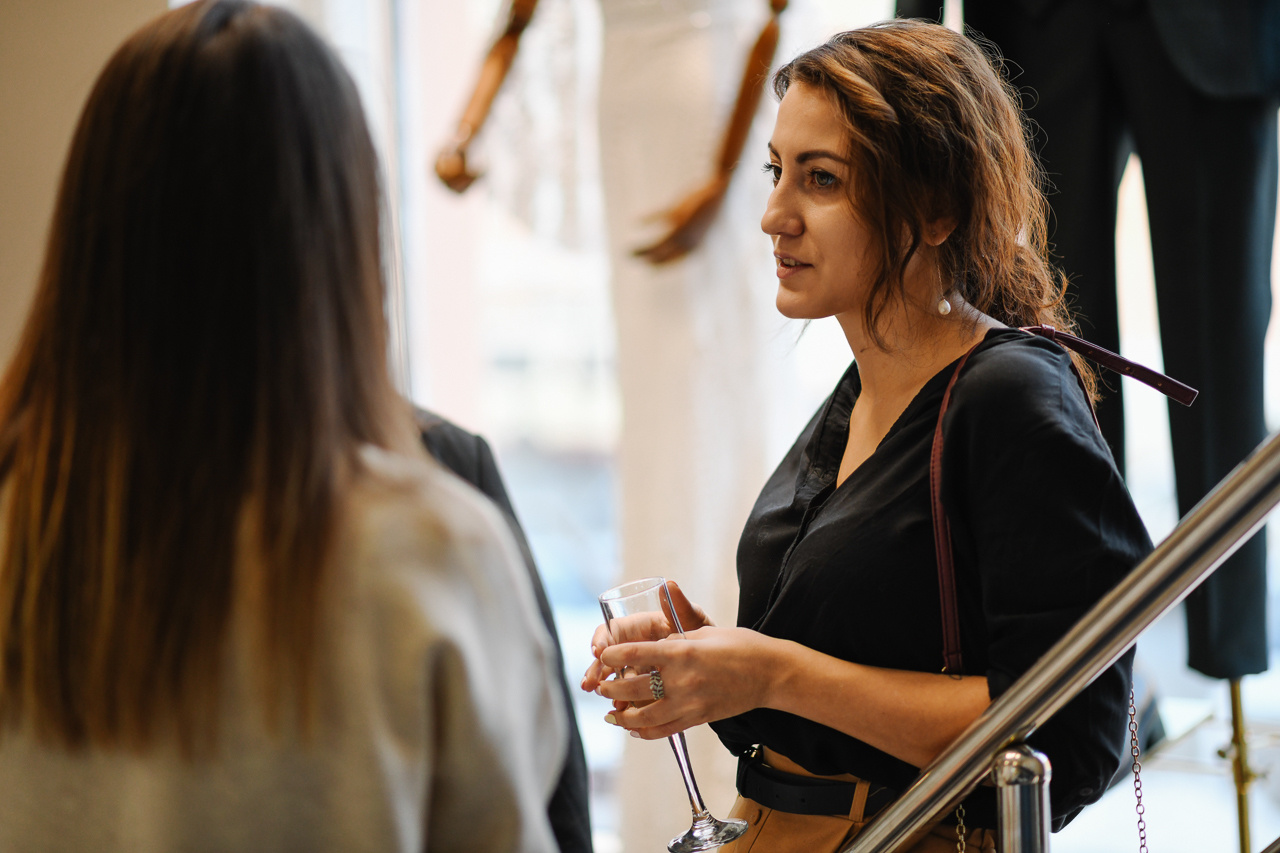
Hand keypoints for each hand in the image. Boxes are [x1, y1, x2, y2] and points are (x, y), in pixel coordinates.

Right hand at [579, 580, 710, 692]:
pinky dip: (623, 702)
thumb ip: (680, 606)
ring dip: (608, 690)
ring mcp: (639, 667)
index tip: (598, 652)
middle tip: (591, 684)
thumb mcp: (693, 621)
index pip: (613, 629)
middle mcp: (636, 646)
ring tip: (610, 703)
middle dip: (597, 670)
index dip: (601, 639)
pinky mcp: (645, 686)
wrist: (720, 662)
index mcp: (641, 626)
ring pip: (615, 677)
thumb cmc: (704, 634)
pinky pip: (629, 694)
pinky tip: (622, 711)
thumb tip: (670, 585)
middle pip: (608, 657)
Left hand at [595, 625, 780, 739]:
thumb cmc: (739, 645)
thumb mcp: (705, 629)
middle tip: (601, 687)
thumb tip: (661, 603)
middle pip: (633, 689)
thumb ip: (677, 625)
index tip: (603, 655)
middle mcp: (682, 680)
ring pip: (643, 717)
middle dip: (611, 689)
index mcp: (682, 652)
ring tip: (611, 714)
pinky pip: (663, 731)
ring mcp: (689, 703)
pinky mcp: (697, 719)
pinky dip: (644, 731)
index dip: (613, 656)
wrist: (770, 674)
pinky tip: (634, 728)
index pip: (636, 654)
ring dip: (622, 717)